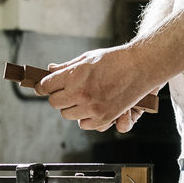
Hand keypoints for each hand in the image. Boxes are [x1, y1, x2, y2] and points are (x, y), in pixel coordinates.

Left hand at [37, 46, 156, 131]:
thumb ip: (67, 67)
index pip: (46, 86)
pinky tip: (92, 106)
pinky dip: (85, 117)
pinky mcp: (104, 117)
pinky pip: (84, 124)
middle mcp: (81, 93)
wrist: (141, 67)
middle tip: (65, 90)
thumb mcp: (87, 58)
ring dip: (71, 107)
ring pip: (67, 115)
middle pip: (54, 103)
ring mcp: (92, 107)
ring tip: (81, 97)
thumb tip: (50, 69)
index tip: (43, 86)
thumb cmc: (115, 60)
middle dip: (58, 96)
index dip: (42, 86)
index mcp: (74, 76)